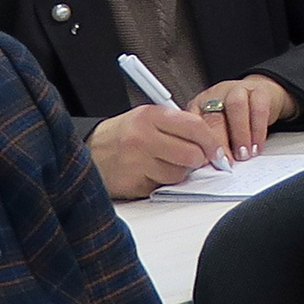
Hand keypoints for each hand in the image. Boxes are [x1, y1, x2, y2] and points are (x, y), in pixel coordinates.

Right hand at [89, 103, 228, 198]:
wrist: (87, 153)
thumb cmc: (122, 136)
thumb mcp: (147, 119)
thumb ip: (178, 127)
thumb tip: (211, 143)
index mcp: (150, 116)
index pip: (194, 126)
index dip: (211, 141)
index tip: (216, 150)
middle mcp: (142, 137)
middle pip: (192, 154)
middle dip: (198, 160)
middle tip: (192, 159)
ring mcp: (136, 162)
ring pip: (180, 174)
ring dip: (179, 173)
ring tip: (163, 164)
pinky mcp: (133, 183)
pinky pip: (163, 187)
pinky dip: (162, 183)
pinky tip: (150, 173)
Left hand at [197, 74, 298, 157]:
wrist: (261, 97)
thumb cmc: (234, 118)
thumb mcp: (216, 129)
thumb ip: (208, 143)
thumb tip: (205, 166)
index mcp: (199, 104)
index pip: (194, 123)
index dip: (199, 144)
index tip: (205, 163)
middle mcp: (216, 94)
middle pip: (214, 116)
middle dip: (219, 142)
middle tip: (225, 163)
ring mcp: (238, 89)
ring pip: (236, 107)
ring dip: (239, 134)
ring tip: (243, 155)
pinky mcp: (260, 90)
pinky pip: (259, 109)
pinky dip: (258, 130)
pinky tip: (257, 146)